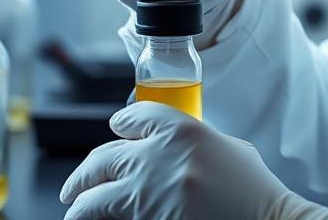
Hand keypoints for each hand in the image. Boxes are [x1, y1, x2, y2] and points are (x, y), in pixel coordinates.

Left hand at [60, 102, 290, 219]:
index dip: (119, 125)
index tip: (114, 131)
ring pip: (95, 198)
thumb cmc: (253, 188)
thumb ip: (190, 141)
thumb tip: (161, 147)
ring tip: (74, 210)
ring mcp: (149, 193)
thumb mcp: (225, 147)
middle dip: (82, 175)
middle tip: (75, 187)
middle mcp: (159, 156)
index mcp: (182, 128)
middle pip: (102, 158)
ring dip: (80, 205)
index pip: (132, 117)